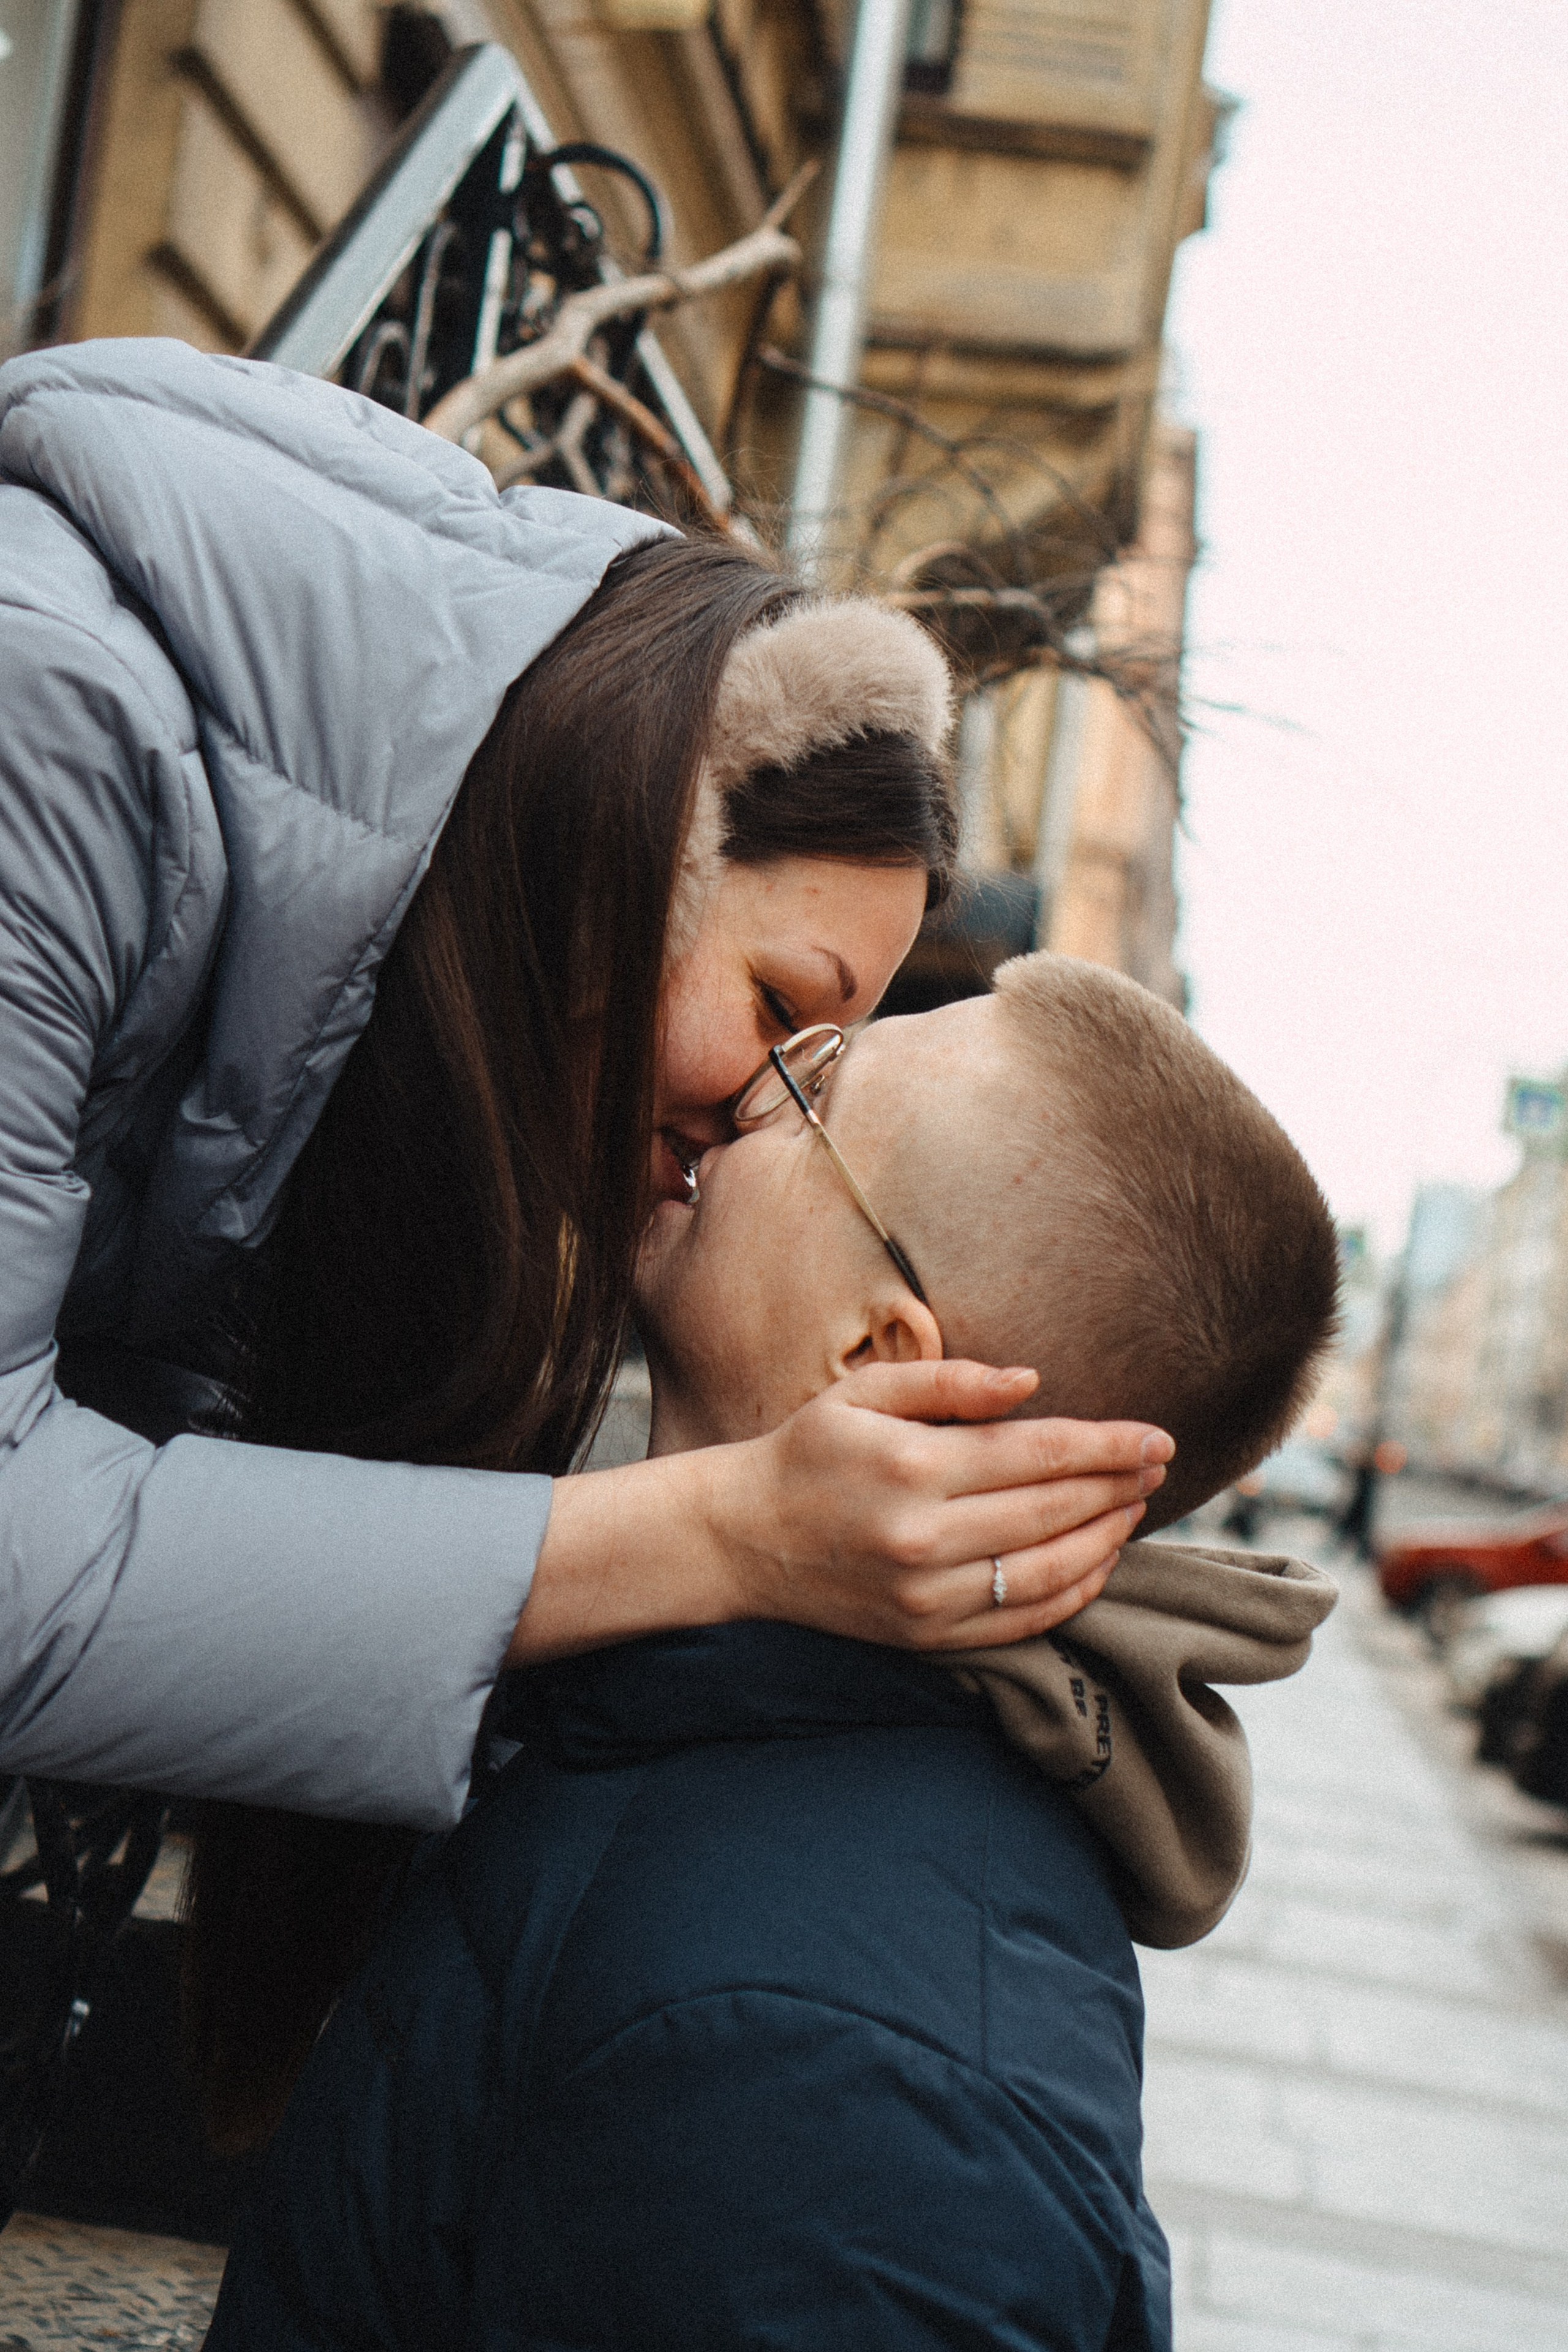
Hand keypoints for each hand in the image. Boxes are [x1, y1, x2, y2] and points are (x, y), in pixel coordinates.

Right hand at [713, 1360, 1171, 1650]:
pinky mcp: (927, 1636)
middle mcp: (925, 1537)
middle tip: (1161, 1463)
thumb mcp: (865, 1393)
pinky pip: (1022, 1621)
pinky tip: (1097, 1562)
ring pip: (1050, 1571)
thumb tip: (1032, 1382)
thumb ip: (951, 1381)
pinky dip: (1072, 1593)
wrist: (740, 1540)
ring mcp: (927, 1596)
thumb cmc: (808, 1452)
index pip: (1040, 1453)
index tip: (1158, 1436)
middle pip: (1055, 1511)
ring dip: (1107, 1538)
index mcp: (913, 1466)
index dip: (1109, 1445)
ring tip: (1134, 1506)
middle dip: (1119, 1484)